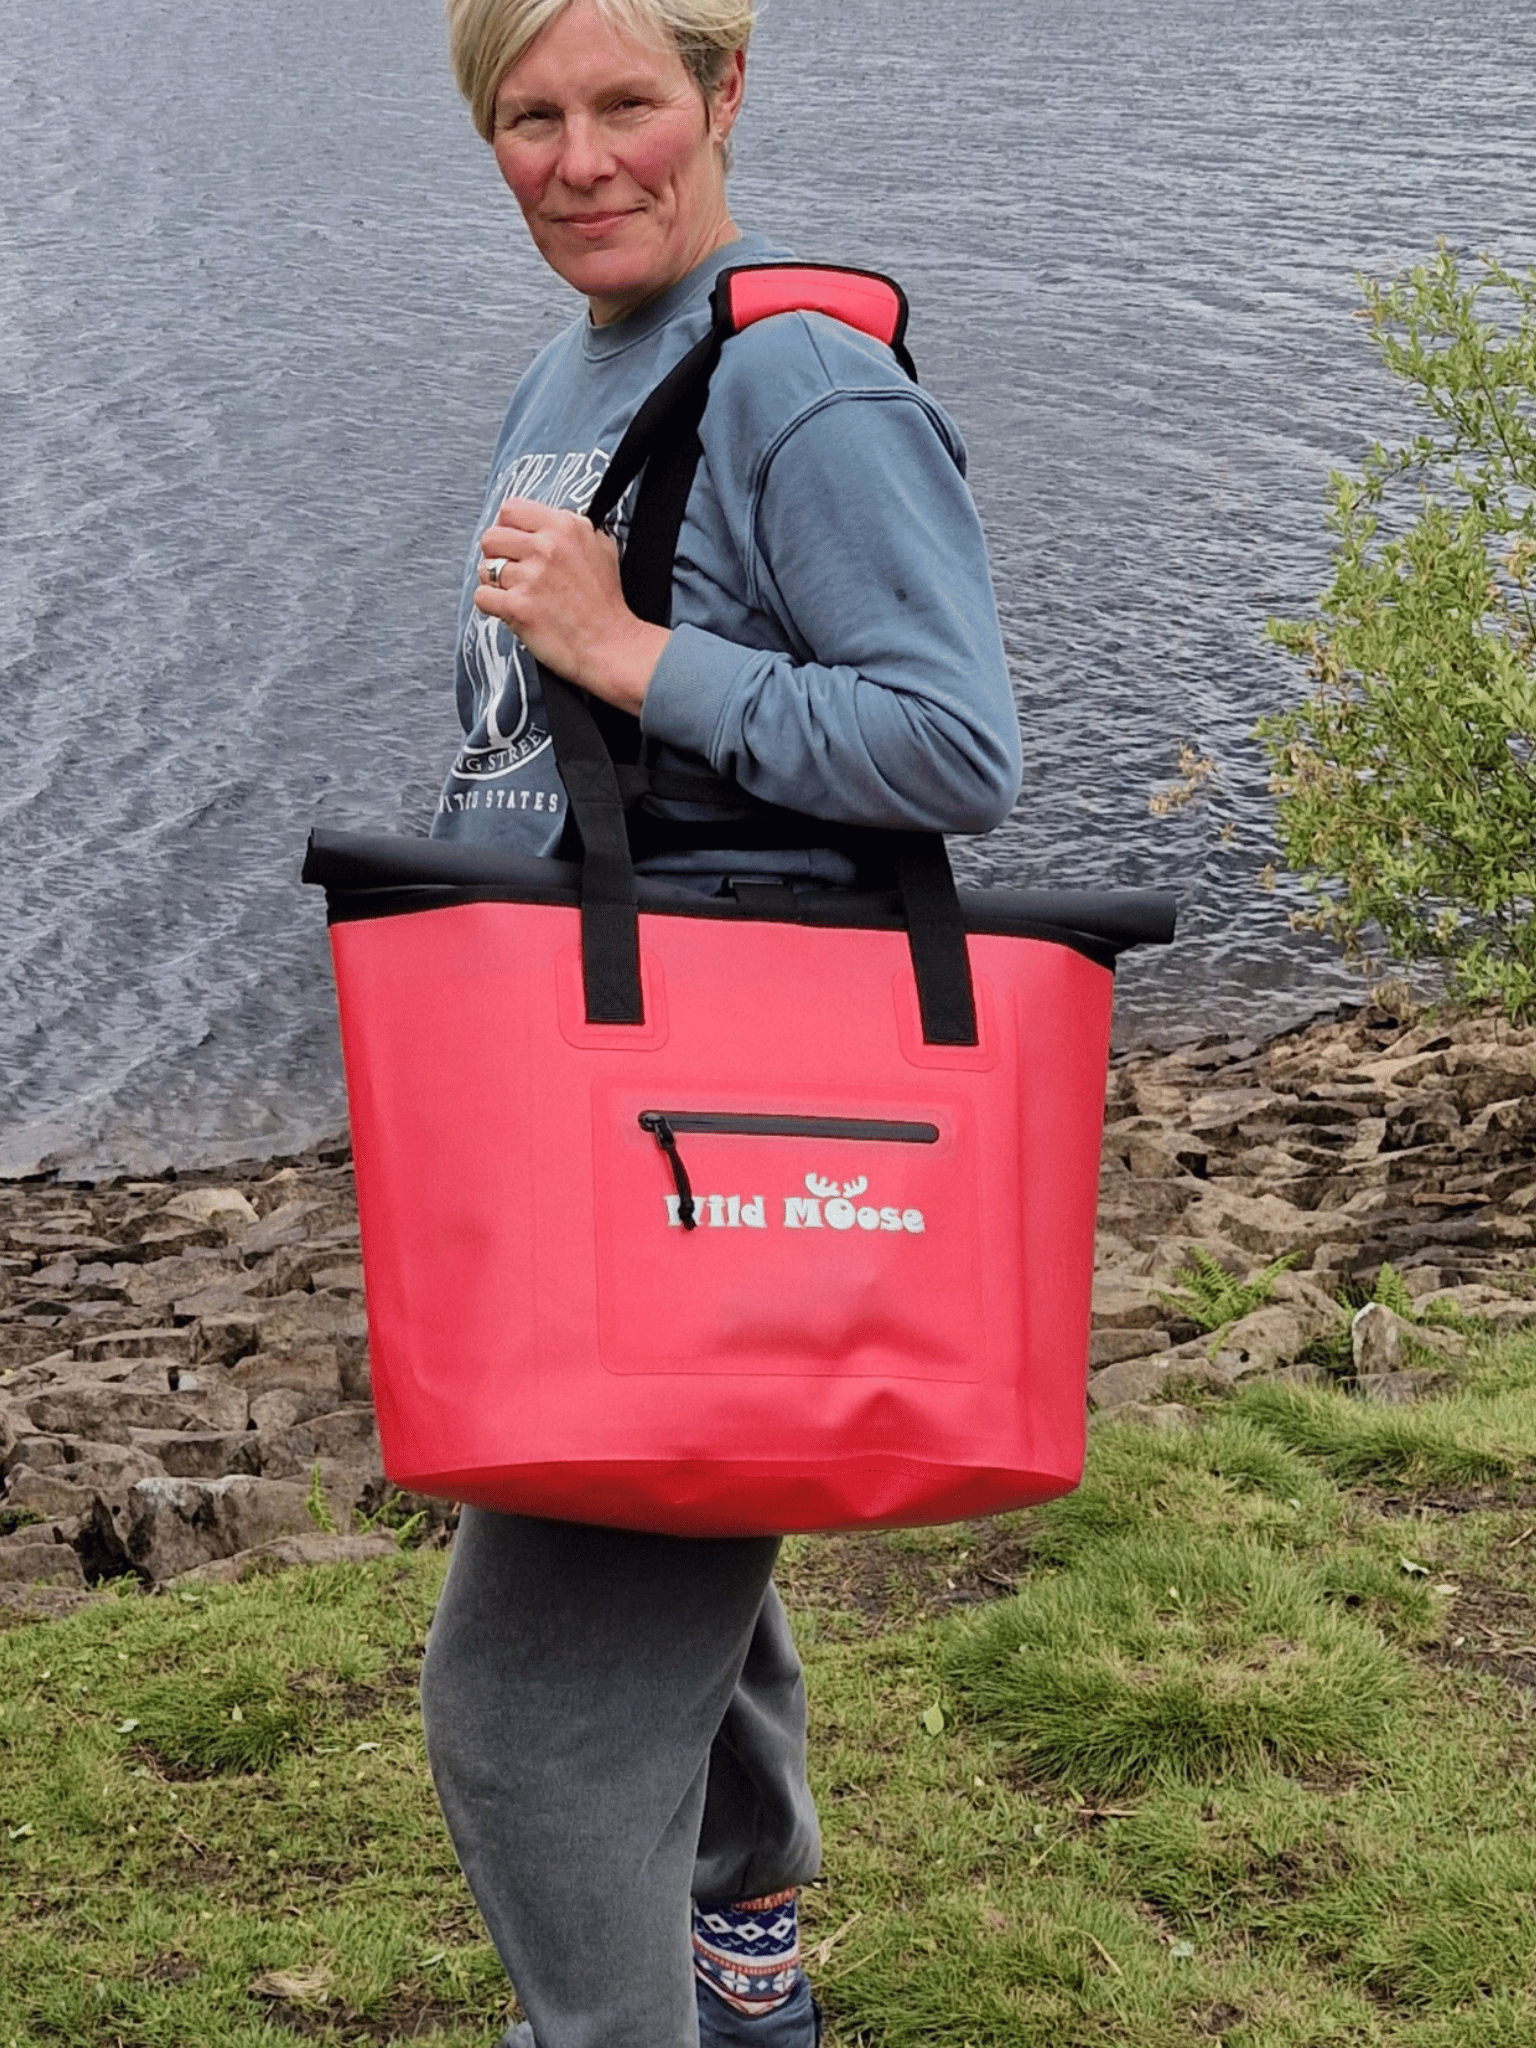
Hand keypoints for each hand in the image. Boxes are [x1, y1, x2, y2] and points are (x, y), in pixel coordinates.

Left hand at [474, 499, 669, 715]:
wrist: (611, 645)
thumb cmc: (606, 602)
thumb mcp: (602, 548)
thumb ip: (573, 529)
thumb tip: (546, 523)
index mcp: (565, 526)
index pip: (510, 509)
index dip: (508, 529)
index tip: (516, 547)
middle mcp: (547, 546)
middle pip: (490, 537)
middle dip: (497, 556)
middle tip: (515, 575)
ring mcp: (532, 577)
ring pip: (485, 569)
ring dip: (497, 584)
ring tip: (520, 596)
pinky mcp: (519, 606)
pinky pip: (482, 597)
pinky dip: (493, 607)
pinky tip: (513, 612)